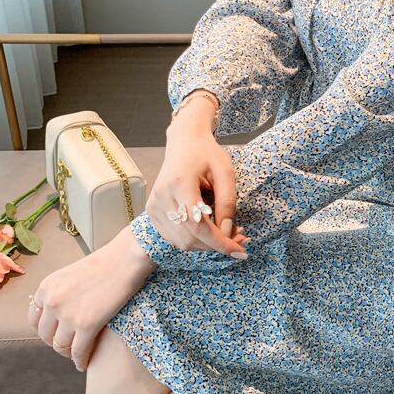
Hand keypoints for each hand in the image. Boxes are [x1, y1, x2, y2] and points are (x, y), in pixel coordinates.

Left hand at [27, 224, 156, 370]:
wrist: (127, 257)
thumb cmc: (108, 261)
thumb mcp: (73, 274)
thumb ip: (63, 292)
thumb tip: (65, 311)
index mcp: (46, 287)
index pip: (35, 319)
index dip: (46, 330)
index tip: (56, 334)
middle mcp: (51, 302)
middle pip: (46, 335)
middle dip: (56, 343)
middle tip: (69, 346)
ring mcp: (68, 314)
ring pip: (60, 346)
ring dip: (68, 353)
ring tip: (77, 355)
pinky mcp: (86, 325)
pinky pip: (79, 350)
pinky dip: (81, 360)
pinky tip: (84, 363)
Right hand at [148, 105, 248, 256]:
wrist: (184, 142)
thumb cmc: (207, 154)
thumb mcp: (225, 172)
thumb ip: (227, 202)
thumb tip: (227, 232)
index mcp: (179, 184)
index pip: (198, 225)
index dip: (219, 242)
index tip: (240, 252)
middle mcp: (161, 198)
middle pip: (189, 237)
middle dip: (216, 244)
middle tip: (240, 239)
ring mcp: (154, 206)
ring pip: (182, 242)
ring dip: (207, 244)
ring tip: (227, 233)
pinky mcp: (153, 211)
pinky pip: (175, 237)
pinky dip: (195, 239)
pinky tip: (209, 230)